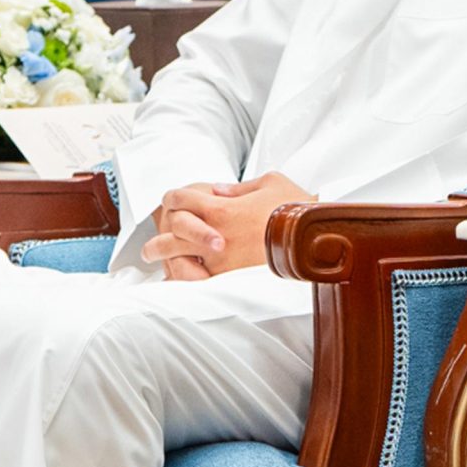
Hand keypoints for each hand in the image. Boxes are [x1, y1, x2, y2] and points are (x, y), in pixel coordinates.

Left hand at [139, 171, 315, 276]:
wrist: (318, 238)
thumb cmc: (296, 207)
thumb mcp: (269, 182)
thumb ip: (239, 187)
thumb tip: (219, 190)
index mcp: (222, 207)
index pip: (180, 198)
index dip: (172, 198)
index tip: (169, 203)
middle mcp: (215, 234)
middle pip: (170, 232)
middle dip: (157, 237)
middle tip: (149, 248)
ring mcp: (221, 260)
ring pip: (178, 260)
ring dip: (164, 261)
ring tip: (156, 266)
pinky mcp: (231, 280)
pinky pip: (197, 282)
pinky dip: (184, 282)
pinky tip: (177, 284)